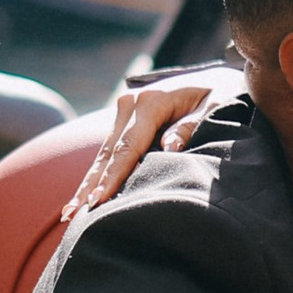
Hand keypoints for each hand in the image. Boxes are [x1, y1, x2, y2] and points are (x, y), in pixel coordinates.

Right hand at [69, 72, 226, 211]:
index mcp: (152, 101)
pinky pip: (110, 150)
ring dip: (88, 183)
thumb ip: (192, 127)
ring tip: (71, 212)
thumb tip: (169, 147)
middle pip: (108, 152)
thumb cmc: (222, 94)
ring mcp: (126, 110)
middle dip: (91, 185)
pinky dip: (98, 173)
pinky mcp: (126, 120)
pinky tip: (86, 195)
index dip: (113, 176)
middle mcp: (132, 103)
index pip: (128, 146)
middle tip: (73, 215)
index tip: (99, 201)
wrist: (217, 77)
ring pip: (104, 153)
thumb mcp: (217, 107)